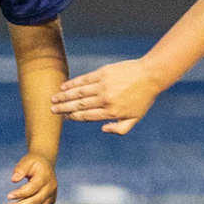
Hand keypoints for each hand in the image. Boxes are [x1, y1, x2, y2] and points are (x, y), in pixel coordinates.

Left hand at [5, 153, 56, 203]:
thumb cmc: (34, 163)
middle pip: (36, 202)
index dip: (20, 194)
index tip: (8, 196)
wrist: (46, 165)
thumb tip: (14, 180)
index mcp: (46, 177)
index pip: (33, 188)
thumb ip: (20, 169)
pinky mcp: (50, 203)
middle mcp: (51, 189)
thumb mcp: (27, 161)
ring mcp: (52, 197)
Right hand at [50, 58, 164, 134]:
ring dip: (63, 96)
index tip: (64, 117)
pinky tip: (63, 87)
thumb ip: (120, 129)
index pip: (87, 116)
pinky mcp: (103, 73)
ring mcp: (103, 86)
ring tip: (53, 99)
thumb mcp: (135, 118)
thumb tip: (103, 129)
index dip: (73, 117)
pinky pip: (84, 80)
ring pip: (78, 93)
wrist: (151, 75)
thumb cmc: (143, 98)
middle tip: (52, 109)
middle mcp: (105, 99)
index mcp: (112, 112)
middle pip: (79, 105)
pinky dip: (72, 84)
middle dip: (63, 108)